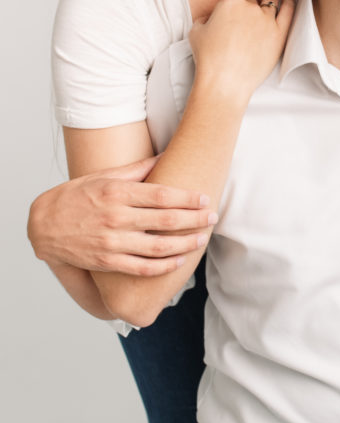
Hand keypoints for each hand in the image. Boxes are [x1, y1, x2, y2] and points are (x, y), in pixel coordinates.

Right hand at [28, 157, 216, 274]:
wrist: (44, 225)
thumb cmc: (76, 196)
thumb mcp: (104, 176)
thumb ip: (136, 169)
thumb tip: (165, 154)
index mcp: (117, 193)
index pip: (161, 195)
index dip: (187, 198)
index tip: (205, 198)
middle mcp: (116, 218)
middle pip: (165, 220)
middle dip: (194, 219)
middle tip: (213, 217)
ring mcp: (112, 242)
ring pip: (158, 247)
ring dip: (185, 244)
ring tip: (202, 238)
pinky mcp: (108, 262)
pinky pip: (142, 268)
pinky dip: (164, 266)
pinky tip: (179, 260)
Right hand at [190, 0, 294, 100]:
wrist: (224, 80)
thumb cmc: (209, 58)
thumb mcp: (196, 31)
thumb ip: (205, 18)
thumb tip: (212, 18)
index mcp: (230, 2)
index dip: (235, 8)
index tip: (235, 17)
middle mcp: (250, 7)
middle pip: (253, 1)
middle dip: (250, 8)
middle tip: (247, 21)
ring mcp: (266, 19)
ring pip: (271, 3)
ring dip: (268, 3)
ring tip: (268, 6)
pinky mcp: (279, 33)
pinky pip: (288, 11)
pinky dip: (289, 1)